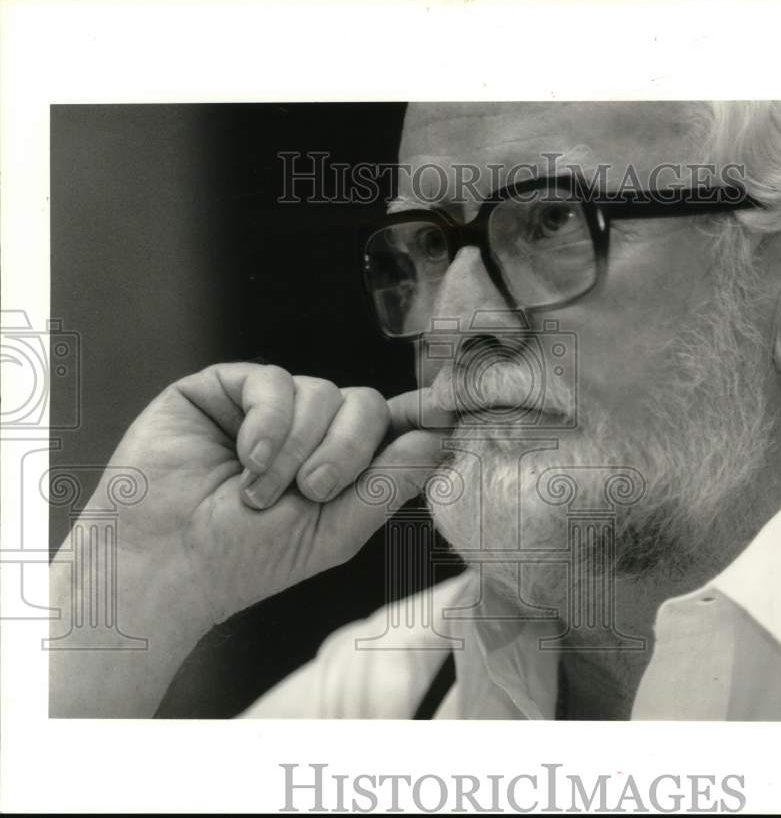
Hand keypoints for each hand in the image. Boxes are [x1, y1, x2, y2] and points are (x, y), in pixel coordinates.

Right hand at [83, 362, 451, 628]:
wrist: (164, 562)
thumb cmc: (245, 559)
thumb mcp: (335, 531)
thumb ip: (388, 483)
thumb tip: (440, 437)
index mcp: (340, 465)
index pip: (392, 427)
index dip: (422, 417)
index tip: (451, 413)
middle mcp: (311, 431)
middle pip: (365, 405)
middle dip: (347, 451)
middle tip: (314, 491)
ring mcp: (270, 406)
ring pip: (323, 391)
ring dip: (297, 450)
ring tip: (259, 493)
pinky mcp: (228, 387)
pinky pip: (275, 381)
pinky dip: (269, 424)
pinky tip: (246, 459)